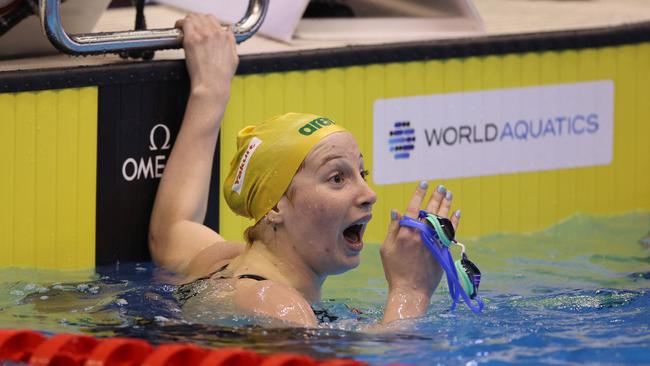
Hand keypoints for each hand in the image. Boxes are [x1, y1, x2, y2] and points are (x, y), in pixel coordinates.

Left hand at [175, 13, 238, 97]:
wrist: (212, 85)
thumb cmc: (221, 77)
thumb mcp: (234, 59)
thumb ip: (232, 43)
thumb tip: (229, 32)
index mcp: (226, 37)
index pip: (215, 22)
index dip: (208, 25)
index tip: (203, 30)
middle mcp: (216, 33)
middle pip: (204, 17)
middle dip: (198, 21)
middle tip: (193, 28)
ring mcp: (203, 34)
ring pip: (194, 17)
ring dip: (189, 21)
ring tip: (185, 27)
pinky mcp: (192, 39)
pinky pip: (185, 23)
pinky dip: (181, 24)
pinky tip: (179, 28)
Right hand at [380, 182, 459, 298]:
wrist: (410, 290)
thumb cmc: (394, 270)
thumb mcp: (387, 249)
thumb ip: (393, 229)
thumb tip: (396, 210)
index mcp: (405, 233)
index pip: (413, 208)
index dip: (419, 194)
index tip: (424, 184)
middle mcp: (421, 235)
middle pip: (430, 210)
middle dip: (436, 196)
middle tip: (440, 187)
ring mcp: (433, 242)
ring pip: (442, 219)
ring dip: (446, 204)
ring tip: (448, 194)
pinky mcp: (442, 251)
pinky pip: (450, 232)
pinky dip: (454, 221)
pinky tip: (456, 212)